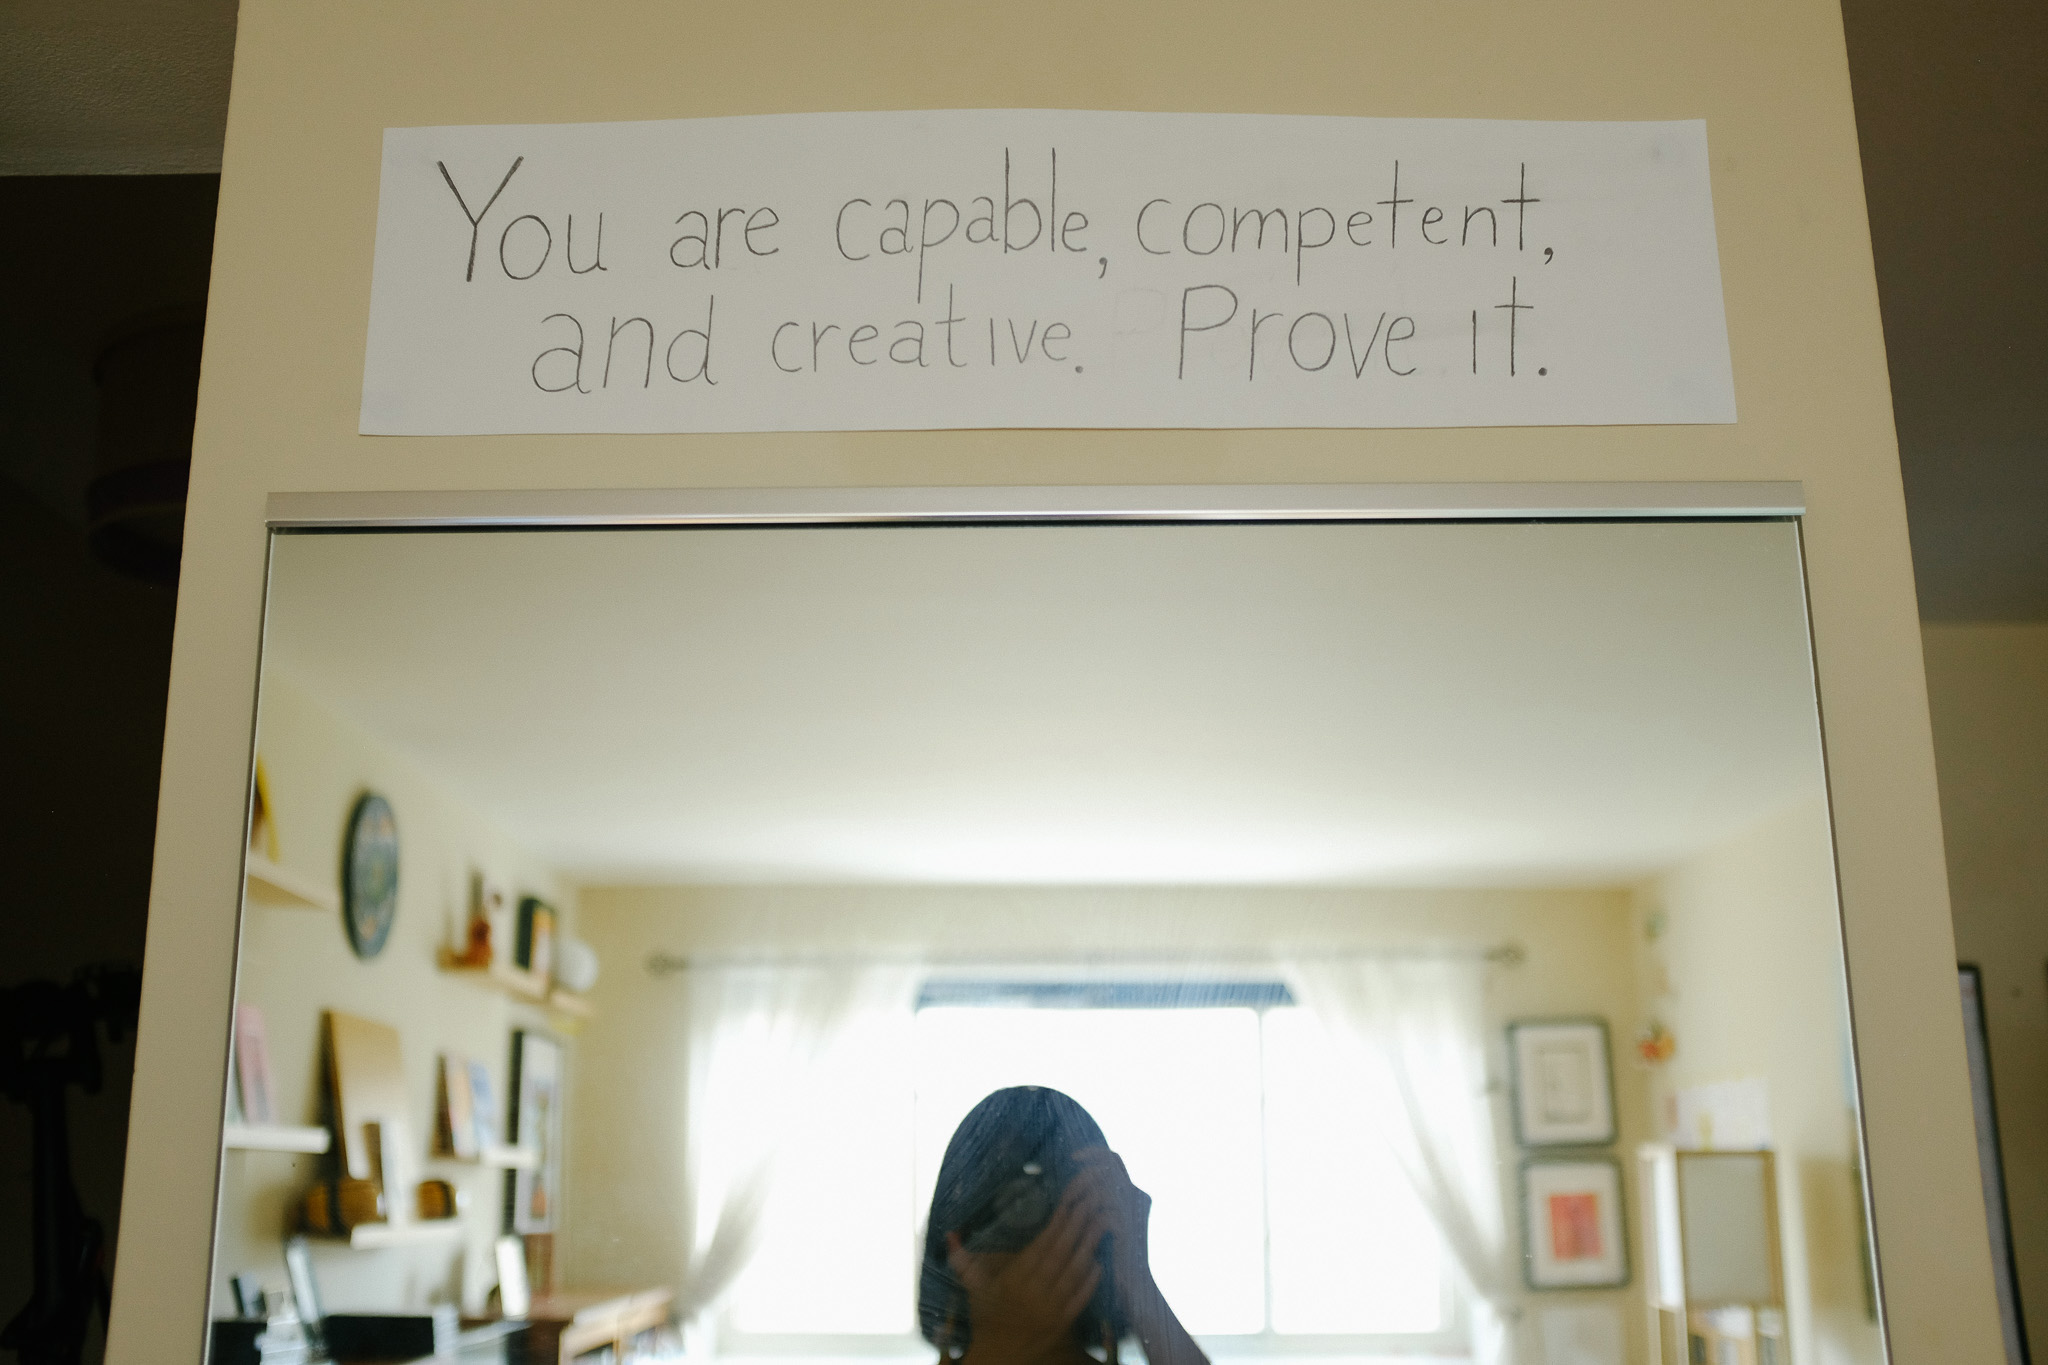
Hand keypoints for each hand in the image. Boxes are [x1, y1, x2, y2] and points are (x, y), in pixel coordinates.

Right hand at [946, 1177, 1110, 1364]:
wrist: (997, 1356)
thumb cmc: (985, 1319)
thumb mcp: (973, 1290)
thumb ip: (963, 1261)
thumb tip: (950, 1235)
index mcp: (1013, 1282)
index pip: (1038, 1248)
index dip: (1055, 1226)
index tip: (1067, 1206)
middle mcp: (1033, 1294)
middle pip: (1058, 1256)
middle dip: (1075, 1229)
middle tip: (1089, 1206)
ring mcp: (1050, 1310)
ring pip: (1072, 1275)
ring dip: (1086, 1250)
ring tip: (1098, 1227)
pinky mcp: (1063, 1324)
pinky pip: (1079, 1300)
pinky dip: (1089, 1282)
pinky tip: (1098, 1264)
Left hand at [1067, 1148, 1157, 1319]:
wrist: (1133, 1286)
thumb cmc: (1116, 1256)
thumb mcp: (1106, 1220)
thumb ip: (1098, 1199)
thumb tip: (1075, 1182)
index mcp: (1135, 1192)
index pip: (1114, 1159)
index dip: (1093, 1153)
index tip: (1073, 1158)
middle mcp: (1138, 1196)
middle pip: (1107, 1167)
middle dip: (1082, 1175)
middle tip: (1066, 1191)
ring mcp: (1134, 1210)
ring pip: (1101, 1187)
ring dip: (1079, 1195)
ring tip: (1065, 1207)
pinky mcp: (1128, 1227)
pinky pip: (1101, 1210)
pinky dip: (1083, 1214)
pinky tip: (1072, 1222)